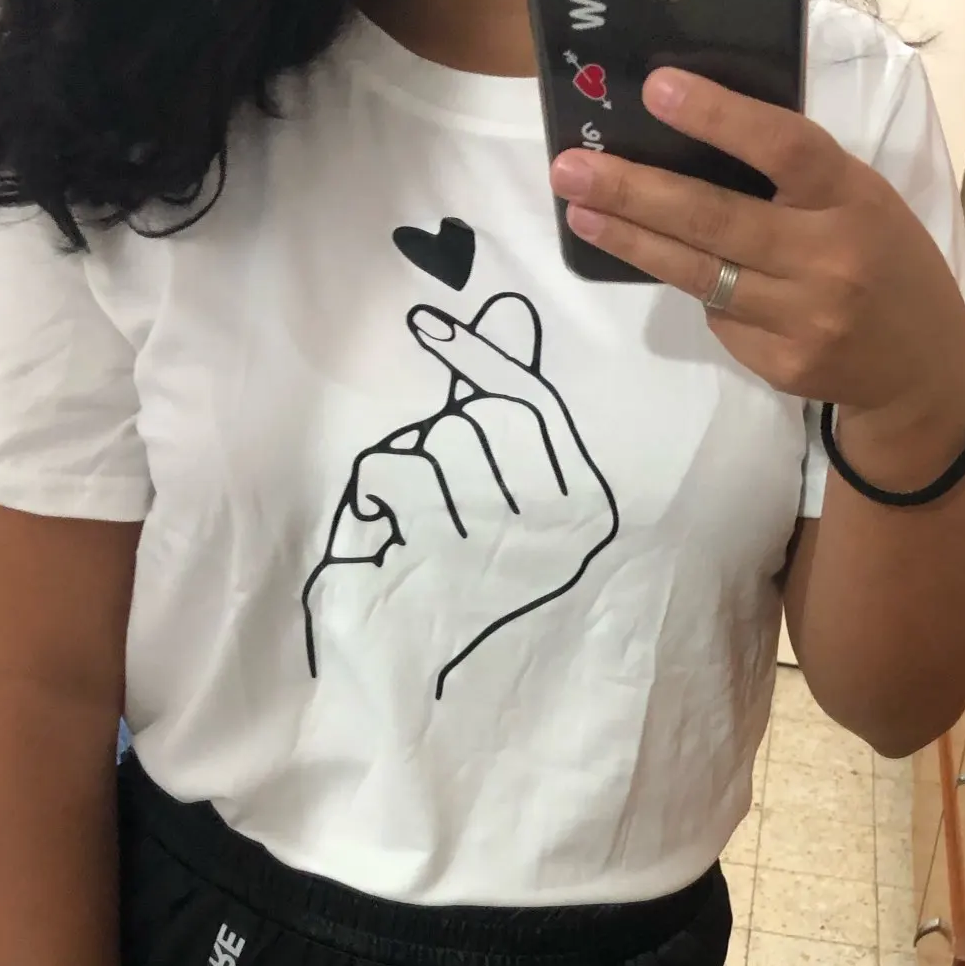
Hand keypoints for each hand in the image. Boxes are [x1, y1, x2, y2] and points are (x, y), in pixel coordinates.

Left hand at [303, 292, 618, 694]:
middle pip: (483, 420)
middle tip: (437, 485)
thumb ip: (504, 395)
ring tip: (414, 515)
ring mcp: (505, 548)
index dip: (482, 358)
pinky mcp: (445, 561)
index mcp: (589, 512)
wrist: (416, 660)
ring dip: (407, 464)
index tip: (428, 325)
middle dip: (442, 435)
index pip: (535, 407)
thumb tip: (510, 305)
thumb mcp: (495, 477)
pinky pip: (397, 471)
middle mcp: (560, 533)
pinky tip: (386, 525)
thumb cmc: (459, 562)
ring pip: (436, 443)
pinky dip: (376, 487)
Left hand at [548, 69, 964, 446]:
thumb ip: (797, 175)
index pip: (782, 147)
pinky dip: (697, 290)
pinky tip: (679, 270)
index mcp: (853, 198)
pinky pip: (719, 319)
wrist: (921, 369)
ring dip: (632, 241)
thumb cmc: (884, 260)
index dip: (717, 116)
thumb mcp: (862, 200)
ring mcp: (805, 318)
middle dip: (634, 191)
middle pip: (715, 218)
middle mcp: (829, 258)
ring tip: (580, 213)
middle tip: (571, 168)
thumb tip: (696, 136)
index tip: (655, 87)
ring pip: (700, 274)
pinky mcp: (783, 364)